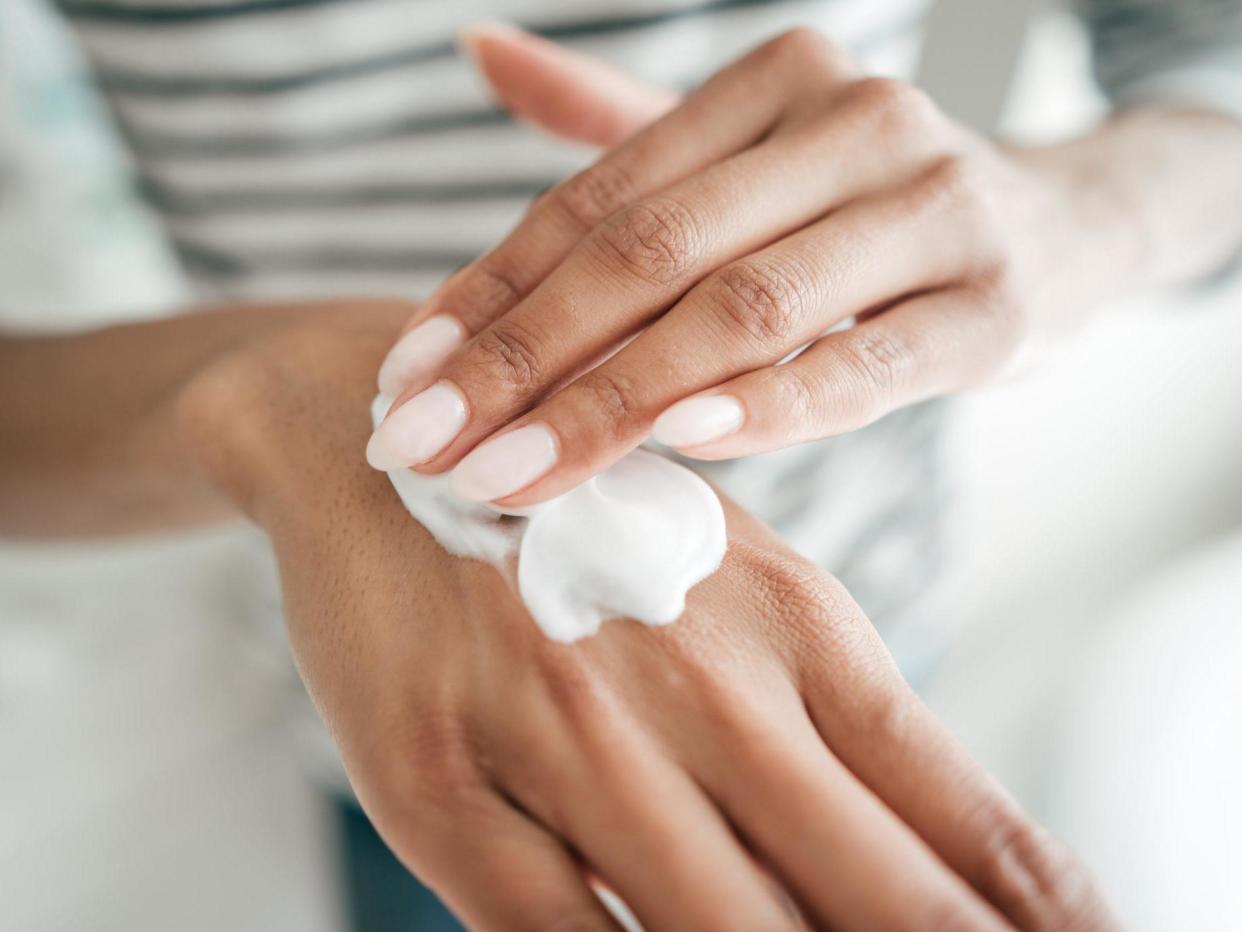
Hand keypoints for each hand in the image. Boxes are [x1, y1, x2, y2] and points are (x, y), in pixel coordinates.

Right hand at [181, 304, 1112, 929]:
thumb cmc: (583, 518)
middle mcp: (699, 689)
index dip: (1036, 911)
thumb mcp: (736, 581)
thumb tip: (939, 861)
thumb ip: (835, 718)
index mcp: (793, 628)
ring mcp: (566, 740)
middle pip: (874, 895)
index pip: (961, 815)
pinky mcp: (440, 789)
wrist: (385, 439)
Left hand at [366, 25, 1140, 504]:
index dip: (493, 291)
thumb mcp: (749, 155)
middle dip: (525, 361)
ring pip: (742, 310)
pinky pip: (863, 365)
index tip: (408, 377)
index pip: (601, 197)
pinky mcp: (992, 307)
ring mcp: (932, 207)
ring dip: (613, 402)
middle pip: (653, 252)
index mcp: (774, 82)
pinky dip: (766, 406)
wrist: (1062, 228)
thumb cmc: (867, 209)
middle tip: (427, 447)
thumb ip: (618, 125)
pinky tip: (675, 443)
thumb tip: (480, 53)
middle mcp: (853, 122)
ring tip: (510, 476)